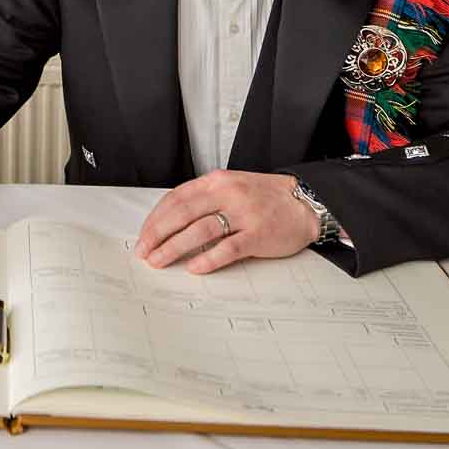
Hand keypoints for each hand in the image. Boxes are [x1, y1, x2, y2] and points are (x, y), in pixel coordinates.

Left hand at [133, 170, 317, 274]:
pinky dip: (208, 258)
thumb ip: (205, 199)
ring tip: (160, 261)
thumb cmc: (265, 198)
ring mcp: (243, 213)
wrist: (305, 203)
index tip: (143, 236)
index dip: (155, 218)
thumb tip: (171, 222)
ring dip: (175, 247)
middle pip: (182, 213)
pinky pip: (228, 248)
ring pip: (200, 230)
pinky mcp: (258, 234)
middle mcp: (227, 193)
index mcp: (217, 181)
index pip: (176, 198)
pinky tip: (194, 267)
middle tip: (144, 252)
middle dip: (158, 234)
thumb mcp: (232, 187)